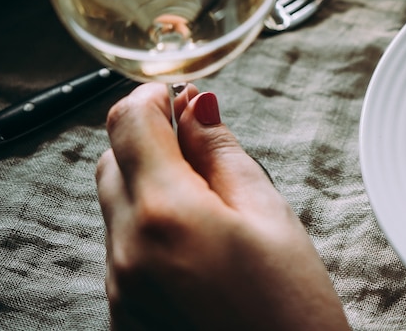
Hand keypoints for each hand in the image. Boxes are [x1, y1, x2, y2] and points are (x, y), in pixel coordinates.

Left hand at [95, 83, 349, 330]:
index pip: (129, 123)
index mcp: (165, 214)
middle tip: (201, 142)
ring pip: (116, 206)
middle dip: (149, 139)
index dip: (156, 96)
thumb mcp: (270, 215)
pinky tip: (199, 245)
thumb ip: (222, 153)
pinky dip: (150, 229)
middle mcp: (127, 251)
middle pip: (111, 161)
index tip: (183, 97)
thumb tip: (197, 108)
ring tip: (209, 201)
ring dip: (149, 184)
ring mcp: (119, 289)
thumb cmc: (293, 310)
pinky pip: (123, 250)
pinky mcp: (123, 316)